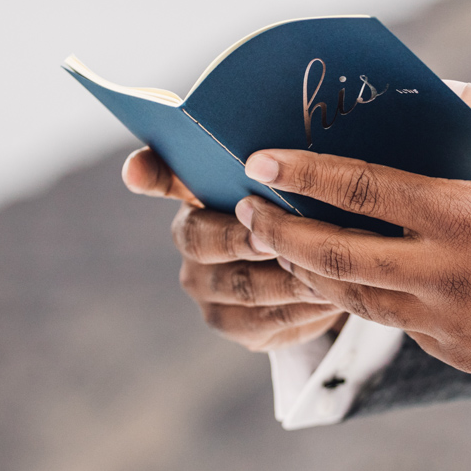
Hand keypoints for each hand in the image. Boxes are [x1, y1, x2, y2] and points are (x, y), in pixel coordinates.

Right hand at [123, 147, 347, 350]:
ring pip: (244, 286)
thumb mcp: (299, 181)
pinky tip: (333, 297)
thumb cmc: (303, 210)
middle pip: (201, 241)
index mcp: (197, 194)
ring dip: (287, 276)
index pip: (159, 175)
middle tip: (272, 237)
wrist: (318, 269)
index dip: (147, 172)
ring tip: (328, 268)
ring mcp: (210, 289)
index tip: (136, 170)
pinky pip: (269, 320)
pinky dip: (304, 308)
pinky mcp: (239, 326)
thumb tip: (288, 144)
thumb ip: (282, 163)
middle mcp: (193, 241)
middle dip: (240, 239)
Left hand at [234, 83, 470, 384]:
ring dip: (309, 270)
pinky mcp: (458, 351)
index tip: (261, 160)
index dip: (303, 172)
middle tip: (245, 211)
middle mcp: (444, 273)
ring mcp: (447, 320)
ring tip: (284, 246)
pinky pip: (397, 324)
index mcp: (465, 215)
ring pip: (354, 298)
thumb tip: (448, 88)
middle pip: (334, 254)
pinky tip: (353, 280)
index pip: (361, 190)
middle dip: (279, 230)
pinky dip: (364, 300)